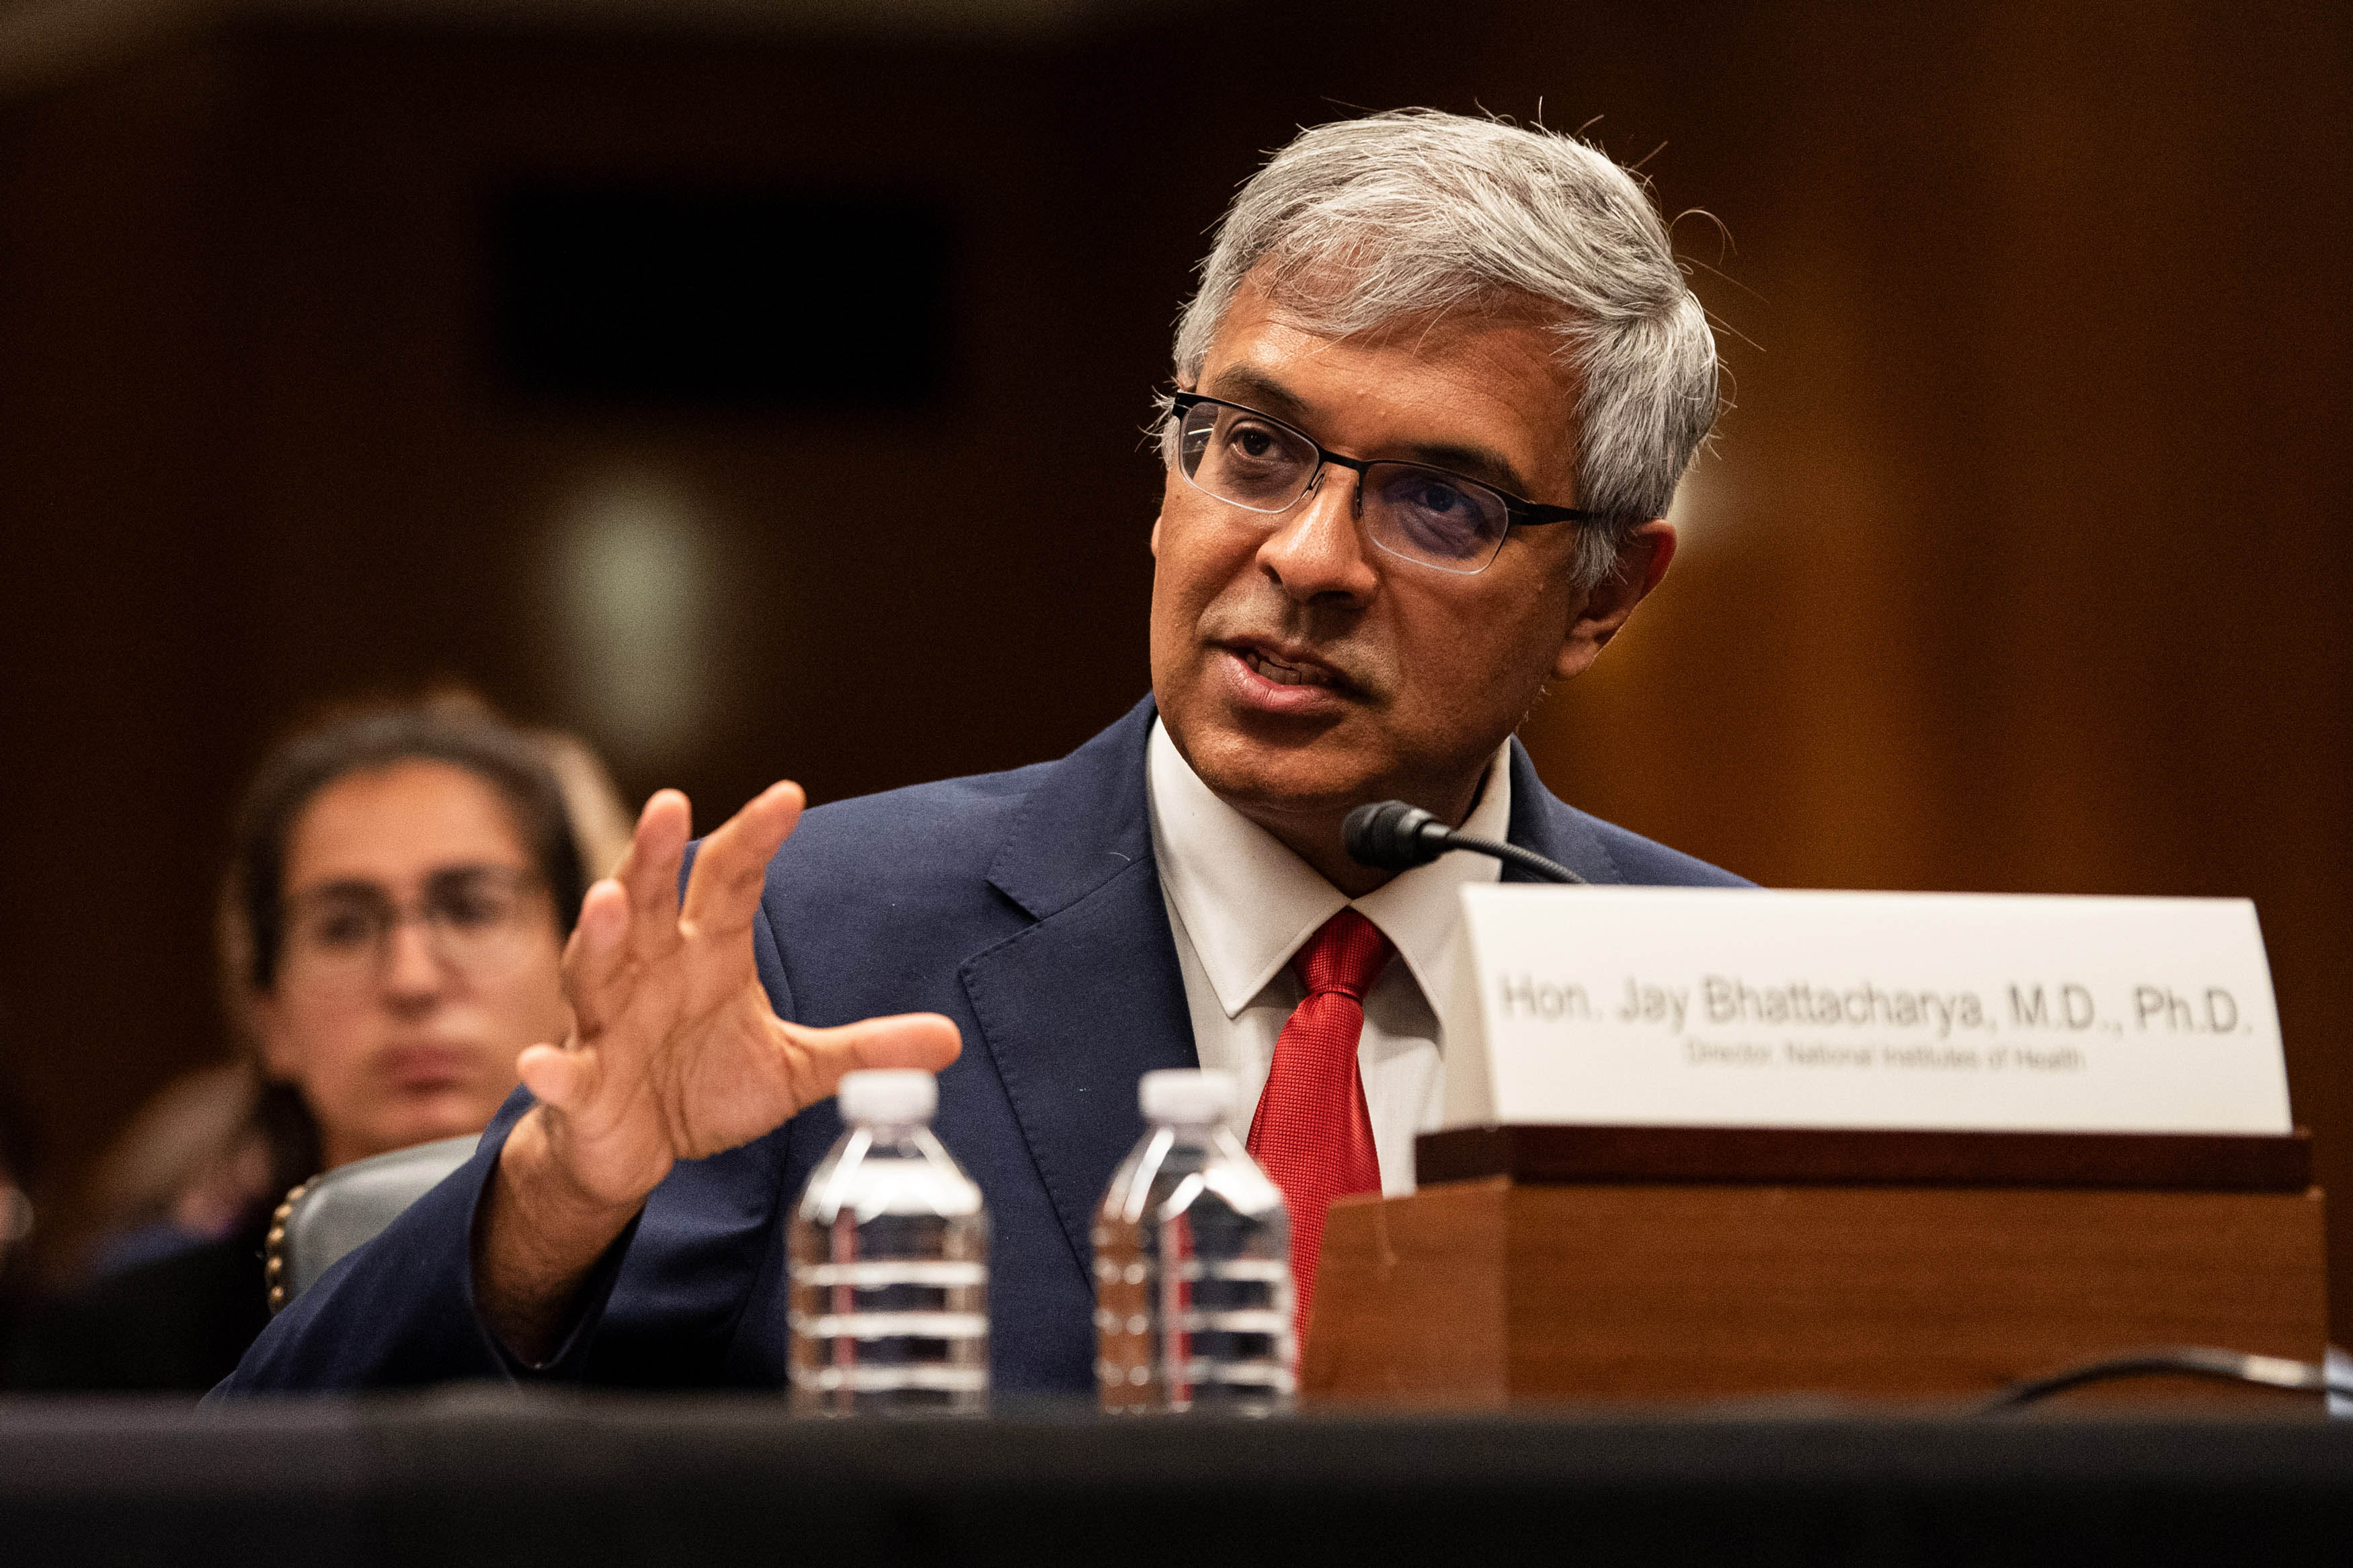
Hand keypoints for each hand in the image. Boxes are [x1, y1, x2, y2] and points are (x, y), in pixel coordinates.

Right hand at [518, 783, 961, 1210]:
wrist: (634, 1148)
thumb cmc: (704, 1085)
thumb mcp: (795, 1066)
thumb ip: (864, 1049)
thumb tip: (949, 1038)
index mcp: (705, 953)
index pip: (730, 881)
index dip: (756, 839)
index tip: (788, 796)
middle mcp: (650, 973)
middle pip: (649, 900)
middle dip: (654, 853)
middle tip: (670, 804)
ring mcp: (608, 1026)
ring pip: (597, 969)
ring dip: (600, 935)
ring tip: (607, 901)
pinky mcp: (582, 1086)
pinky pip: (565, 1074)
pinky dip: (552, 1069)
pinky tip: (542, 1062)